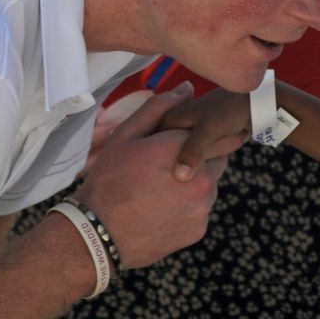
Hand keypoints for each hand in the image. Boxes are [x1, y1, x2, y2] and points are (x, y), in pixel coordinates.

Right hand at [72, 83, 237, 268]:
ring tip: (162, 189)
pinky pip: (201, 212)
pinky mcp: (199, 229)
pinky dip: (188, 209)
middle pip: (217, 162)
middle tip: (168, 167)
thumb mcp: (127, 134)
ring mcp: (203, 206)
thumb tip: (188, 87)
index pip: (219, 136)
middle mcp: (203, 177)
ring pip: (210, 188)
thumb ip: (160, 107)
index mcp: (187, 149)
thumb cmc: (111, 178)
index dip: (209, 136)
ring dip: (195, 185)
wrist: (100, 230)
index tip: (197, 139)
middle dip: (201, 160)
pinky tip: (162, 209)